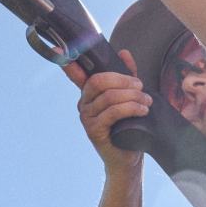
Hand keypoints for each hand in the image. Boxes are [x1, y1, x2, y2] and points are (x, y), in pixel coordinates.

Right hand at [63, 49, 150, 173]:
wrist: (128, 158)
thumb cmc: (128, 128)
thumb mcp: (129, 98)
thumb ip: (126, 76)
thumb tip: (124, 53)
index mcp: (89, 94)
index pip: (76, 74)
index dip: (69, 63)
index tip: (59, 48)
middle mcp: (84, 104)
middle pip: (100, 81)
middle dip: (124, 80)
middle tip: (141, 86)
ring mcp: (87, 119)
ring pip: (110, 97)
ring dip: (133, 97)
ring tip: (147, 102)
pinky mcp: (94, 131)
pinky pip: (113, 112)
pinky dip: (131, 108)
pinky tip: (142, 110)